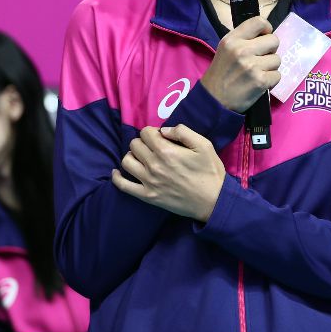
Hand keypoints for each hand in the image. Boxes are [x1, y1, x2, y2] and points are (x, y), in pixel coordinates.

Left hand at [111, 124, 225, 221]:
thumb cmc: (210, 171)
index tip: (161, 137)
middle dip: (143, 142)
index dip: (152, 132)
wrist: (213, 201)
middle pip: (134, 144)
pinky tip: (118, 171)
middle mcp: (153, 165)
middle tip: (154, 147)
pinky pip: (123, 185)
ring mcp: (148, 182)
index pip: (145, 132)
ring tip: (143, 157)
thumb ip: (183, 131)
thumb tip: (164, 130)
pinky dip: (117, 177)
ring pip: (126, 161)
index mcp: (166, 151)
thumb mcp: (204, 145)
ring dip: (133, 155)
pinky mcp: (146, 196)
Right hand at [201, 16, 280, 111]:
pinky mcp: (260, 81)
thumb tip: (266, 35)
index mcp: (232, 39)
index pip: (259, 21)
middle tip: (261, 59)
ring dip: (270, 67)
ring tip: (258, 73)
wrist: (214, 100)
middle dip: (270, 50)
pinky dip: (271, 81)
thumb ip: (243, 39)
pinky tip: (260, 83)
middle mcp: (242, 50)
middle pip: (274, 40)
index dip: (266, 29)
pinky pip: (277, 75)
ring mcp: (252, 66)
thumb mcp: (225, 49)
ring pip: (277, 59)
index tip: (264, 37)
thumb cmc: (221, 74)